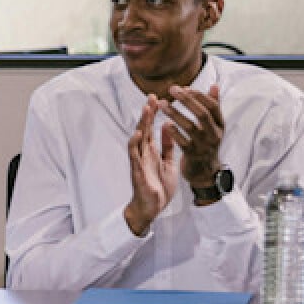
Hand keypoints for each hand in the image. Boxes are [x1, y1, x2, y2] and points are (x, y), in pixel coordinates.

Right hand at [124, 94, 178, 235]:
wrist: (152, 207)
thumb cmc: (159, 186)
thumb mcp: (168, 163)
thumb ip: (168, 147)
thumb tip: (169, 128)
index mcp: (152, 150)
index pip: (151, 128)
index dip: (154, 113)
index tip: (158, 98)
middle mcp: (144, 152)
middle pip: (144, 128)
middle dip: (148, 112)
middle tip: (152, 96)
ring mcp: (139, 160)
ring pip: (138, 137)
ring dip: (142, 123)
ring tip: (147, 109)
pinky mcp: (136, 169)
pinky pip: (134, 154)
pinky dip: (135, 143)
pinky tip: (138, 133)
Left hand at [160, 84, 223, 189]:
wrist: (205, 172)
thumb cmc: (206, 143)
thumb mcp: (213, 126)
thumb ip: (213, 106)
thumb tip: (214, 85)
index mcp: (220, 125)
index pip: (213, 106)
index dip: (199, 95)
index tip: (184, 87)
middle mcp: (214, 135)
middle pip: (202, 114)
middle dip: (187, 100)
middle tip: (172, 89)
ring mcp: (204, 146)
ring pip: (190, 126)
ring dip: (175, 113)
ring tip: (162, 104)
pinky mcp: (193, 155)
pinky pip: (182, 142)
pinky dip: (173, 132)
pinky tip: (164, 123)